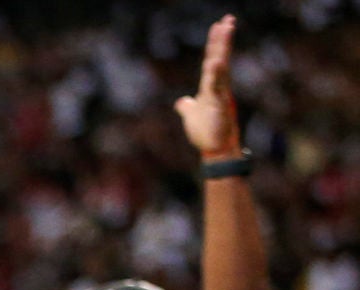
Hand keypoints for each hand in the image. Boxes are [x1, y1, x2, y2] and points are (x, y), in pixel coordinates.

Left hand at [177, 15, 241, 158]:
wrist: (216, 151)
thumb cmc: (206, 134)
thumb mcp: (192, 116)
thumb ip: (187, 107)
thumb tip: (181, 102)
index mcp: (211, 87)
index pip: (212, 60)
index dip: (215, 43)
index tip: (218, 25)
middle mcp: (219, 87)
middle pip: (219, 58)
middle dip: (222, 38)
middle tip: (228, 18)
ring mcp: (221, 95)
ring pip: (222, 67)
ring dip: (223, 48)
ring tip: (225, 28)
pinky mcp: (221, 106)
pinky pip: (218, 87)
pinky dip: (216, 74)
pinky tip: (215, 61)